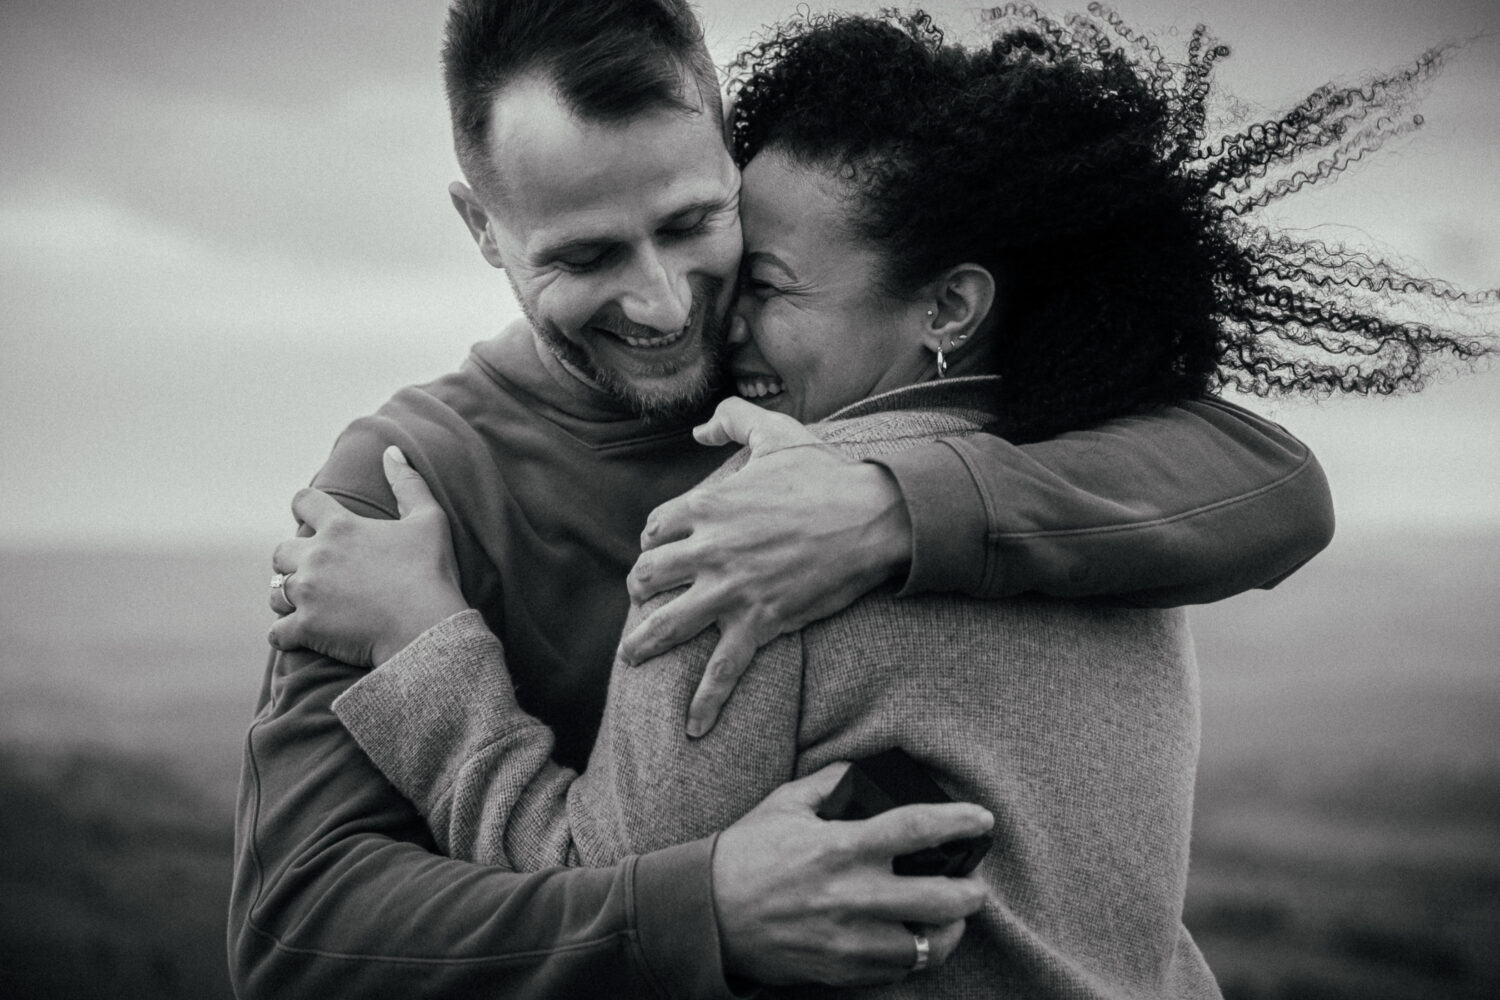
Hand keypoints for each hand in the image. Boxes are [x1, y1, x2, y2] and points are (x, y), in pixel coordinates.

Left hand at [267, 447, 468, 666]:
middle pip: (281, 552)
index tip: (310, 519)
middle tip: (315, 572)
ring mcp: (308, 593)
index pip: (303, 502)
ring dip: (288, 598)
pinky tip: (299, 635)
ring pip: (276, 592)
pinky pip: (277, 632)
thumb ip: (409, 484)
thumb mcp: (430, 521)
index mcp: (341, 526)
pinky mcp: (306, 628)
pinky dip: (285, 634)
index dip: (304, 508)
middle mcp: (316, 556)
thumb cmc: (431, 573)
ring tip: (308, 605)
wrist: (427, 628)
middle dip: (293, 561)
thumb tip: (391, 451)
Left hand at [617, 398, 912, 735]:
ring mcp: (732, 589)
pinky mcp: (761, 622)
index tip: (661, 551)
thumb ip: (733, 419)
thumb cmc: (827, 473)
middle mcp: (709, 549)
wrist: (873, 516)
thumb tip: (701, 428)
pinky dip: (707, 702)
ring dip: (644, 642)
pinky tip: (693, 727)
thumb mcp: (777, 431)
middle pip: (647, 576)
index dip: (654, 542)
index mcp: (708, 505)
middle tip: (642, 599)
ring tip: (630, 656)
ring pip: (668, 623)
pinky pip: (723, 669)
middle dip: (640, 589)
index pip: (655, 529)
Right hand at [712, 763, 990, 985]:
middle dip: (971, 892)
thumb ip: (828, 783)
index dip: (959, 822)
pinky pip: (897, 970)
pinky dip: (914, 954)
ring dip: (949, 930)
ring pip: (927, 945)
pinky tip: (914, 939)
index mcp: (842, 848)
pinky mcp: (842, 970)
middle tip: (976, 885)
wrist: (706, 915)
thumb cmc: (745, 855)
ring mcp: (850, 939)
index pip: (918, 830)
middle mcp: (854, 896)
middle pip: (940, 899)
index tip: (983, 820)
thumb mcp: (784, 805)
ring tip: (952, 918)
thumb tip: (859, 769)